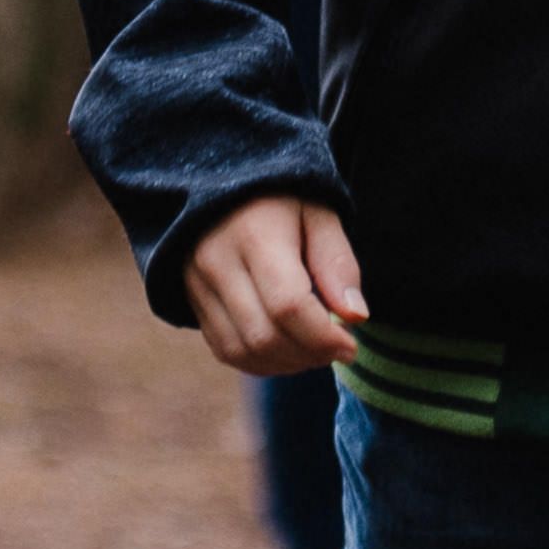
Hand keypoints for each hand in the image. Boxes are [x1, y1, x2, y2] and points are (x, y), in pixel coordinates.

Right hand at [188, 192, 372, 377]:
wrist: (222, 184)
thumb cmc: (282, 200)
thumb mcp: (319, 215)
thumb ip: (337, 263)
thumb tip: (355, 317)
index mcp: (255, 235)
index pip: (288, 306)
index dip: (323, 337)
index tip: (351, 346)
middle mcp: (218, 263)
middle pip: (265, 335)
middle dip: (309, 355)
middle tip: (336, 348)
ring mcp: (197, 284)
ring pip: (243, 351)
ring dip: (287, 364)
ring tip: (314, 350)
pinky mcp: (192, 301)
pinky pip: (225, 350)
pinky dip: (261, 362)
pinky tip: (288, 351)